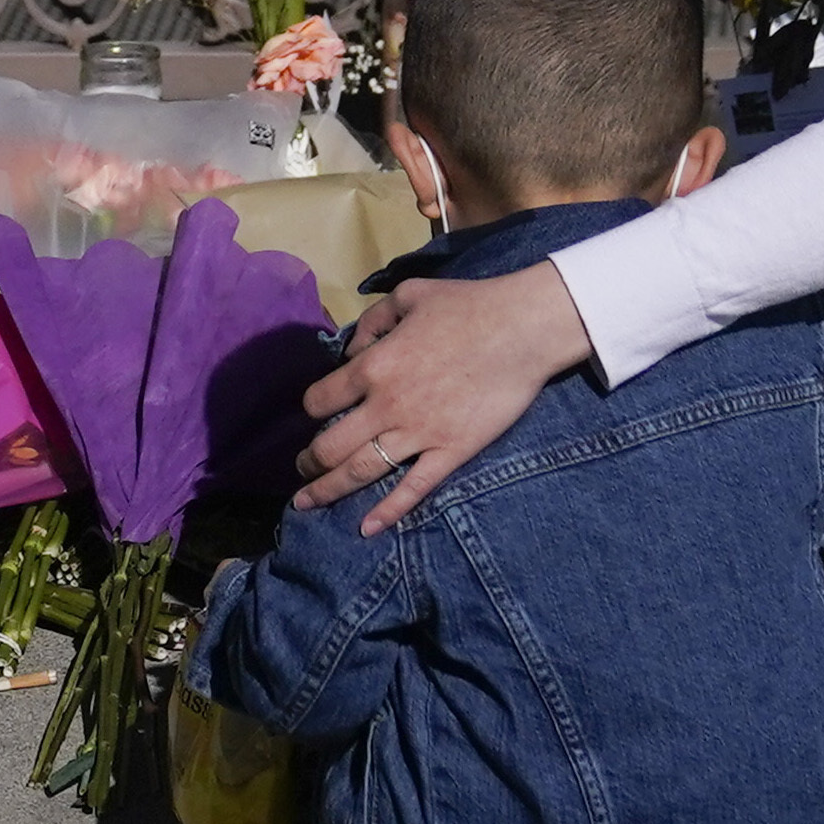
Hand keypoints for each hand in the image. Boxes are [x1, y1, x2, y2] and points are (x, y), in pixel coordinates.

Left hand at [291, 262, 599, 532]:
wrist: (522, 330)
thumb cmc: (467, 306)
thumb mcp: (408, 295)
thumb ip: (373, 320)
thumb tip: (353, 349)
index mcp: (373, 366)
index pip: (320, 400)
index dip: (312, 410)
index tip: (314, 416)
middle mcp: (386, 406)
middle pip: (330, 446)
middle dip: (309, 463)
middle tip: (301, 470)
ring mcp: (418, 434)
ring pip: (360, 472)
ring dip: (328, 490)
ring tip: (307, 503)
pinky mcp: (450, 452)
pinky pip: (412, 489)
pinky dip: (387, 512)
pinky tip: (366, 528)